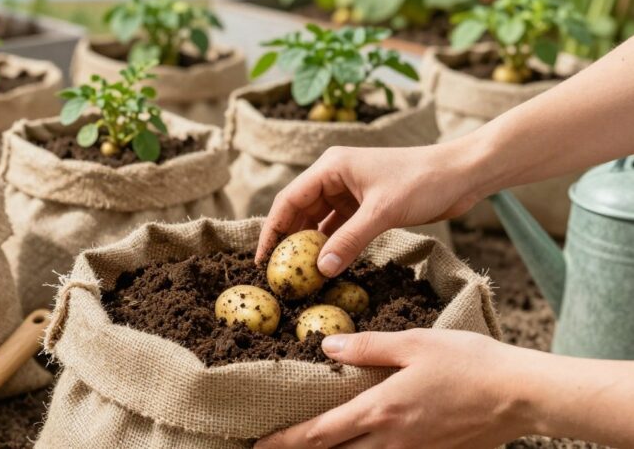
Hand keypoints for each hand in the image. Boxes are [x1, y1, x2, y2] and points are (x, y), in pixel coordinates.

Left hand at [255, 329, 530, 448]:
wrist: (522, 396)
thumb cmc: (469, 363)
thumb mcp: (414, 343)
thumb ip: (368, 346)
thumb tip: (326, 345)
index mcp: (380, 410)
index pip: (319, 433)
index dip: (285, 441)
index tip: (258, 445)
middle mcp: (391, 440)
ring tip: (310, 448)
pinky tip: (362, 447)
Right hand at [256, 144, 482, 275]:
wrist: (462, 174)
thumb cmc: (423, 181)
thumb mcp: (382, 212)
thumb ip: (350, 241)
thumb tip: (321, 271)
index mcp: (331, 167)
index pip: (289, 200)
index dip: (272, 230)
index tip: (262, 260)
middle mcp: (335, 177)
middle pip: (300, 212)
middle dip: (288, 241)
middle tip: (278, 273)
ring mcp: (351, 191)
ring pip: (320, 222)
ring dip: (311, 246)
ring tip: (298, 274)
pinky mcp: (366, 206)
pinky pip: (340, 228)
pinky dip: (333, 246)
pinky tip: (327, 267)